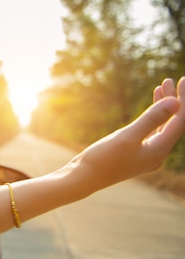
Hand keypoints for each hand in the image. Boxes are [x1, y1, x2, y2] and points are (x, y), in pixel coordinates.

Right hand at [66, 77, 183, 193]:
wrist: (83, 179)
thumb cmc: (103, 160)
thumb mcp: (127, 137)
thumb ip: (151, 119)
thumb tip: (176, 102)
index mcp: (159, 150)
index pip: (180, 121)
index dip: (184, 99)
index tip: (181, 80)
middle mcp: (157, 154)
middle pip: (174, 123)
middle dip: (174, 101)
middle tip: (171, 80)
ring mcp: (147, 155)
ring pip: (162, 127)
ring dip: (163, 107)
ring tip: (162, 87)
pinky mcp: (136, 154)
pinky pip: (152, 132)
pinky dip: (153, 117)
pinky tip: (150, 108)